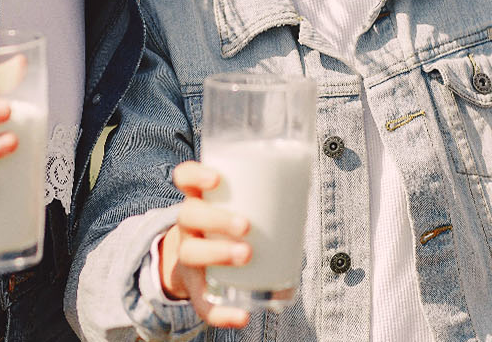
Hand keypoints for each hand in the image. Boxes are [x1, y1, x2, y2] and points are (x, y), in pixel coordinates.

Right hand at [157, 162, 251, 328]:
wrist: (196, 264)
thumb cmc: (228, 230)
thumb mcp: (235, 208)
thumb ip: (265, 202)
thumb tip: (306, 195)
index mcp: (199, 201)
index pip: (184, 178)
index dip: (196, 175)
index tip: (217, 179)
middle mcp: (189, 227)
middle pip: (190, 215)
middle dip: (217, 219)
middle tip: (245, 226)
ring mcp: (190, 256)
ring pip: (192, 252)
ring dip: (219, 254)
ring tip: (246, 255)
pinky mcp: (197, 289)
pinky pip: (201, 304)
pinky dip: (221, 314)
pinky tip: (241, 317)